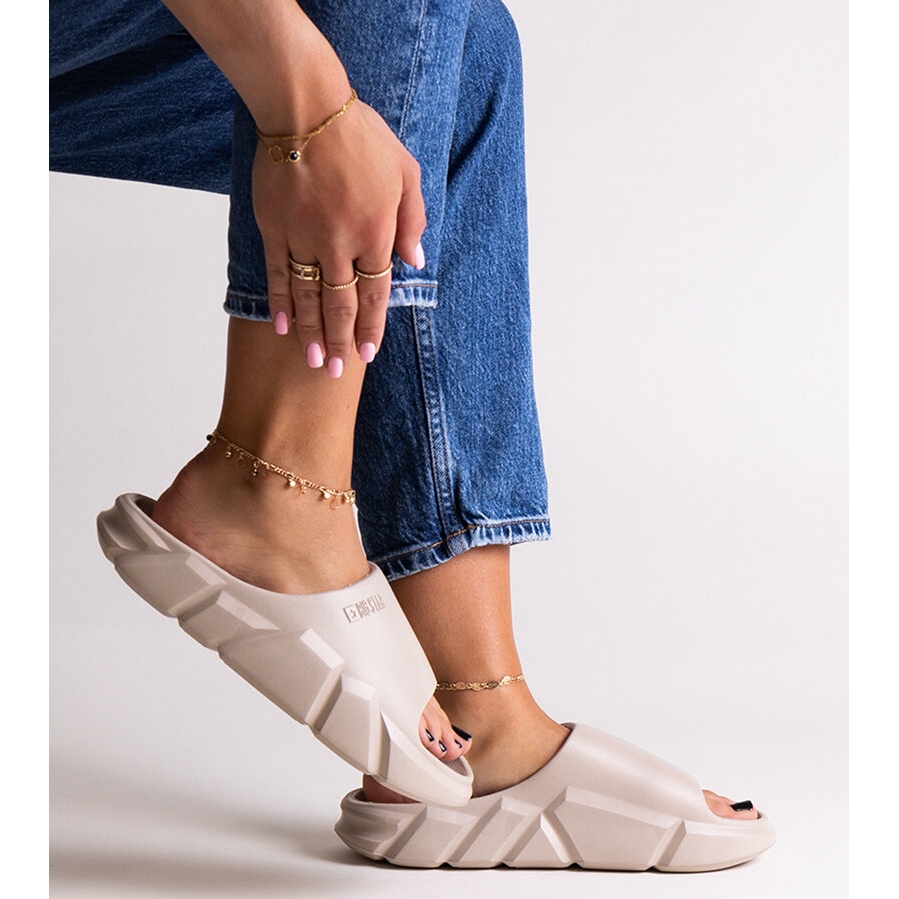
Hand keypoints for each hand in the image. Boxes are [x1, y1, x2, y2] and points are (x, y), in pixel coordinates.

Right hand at [252, 97, 426, 375]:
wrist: (306, 107)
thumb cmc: (362, 136)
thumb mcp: (406, 172)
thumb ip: (413, 221)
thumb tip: (415, 263)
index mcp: (377, 232)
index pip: (376, 294)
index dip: (371, 327)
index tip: (367, 354)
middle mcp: (341, 243)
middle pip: (342, 304)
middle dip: (340, 341)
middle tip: (335, 370)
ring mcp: (305, 238)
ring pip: (310, 297)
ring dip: (312, 332)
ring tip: (312, 361)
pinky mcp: (275, 228)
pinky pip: (278, 275)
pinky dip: (282, 303)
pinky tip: (283, 328)